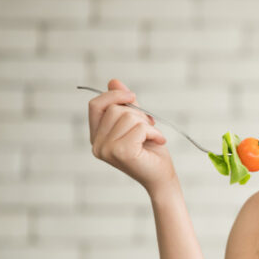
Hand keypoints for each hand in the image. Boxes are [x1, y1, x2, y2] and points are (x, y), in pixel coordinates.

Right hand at [88, 79, 175, 193]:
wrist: (162, 177)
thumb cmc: (150, 151)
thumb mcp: (137, 122)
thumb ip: (124, 104)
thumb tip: (113, 81)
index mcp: (97, 136)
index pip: (95, 105)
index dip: (113, 95)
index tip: (132, 96)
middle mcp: (97, 144)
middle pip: (115, 109)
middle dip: (138, 114)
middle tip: (149, 129)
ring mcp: (106, 149)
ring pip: (128, 117)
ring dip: (148, 124)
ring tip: (152, 138)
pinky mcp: (121, 152)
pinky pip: (139, 128)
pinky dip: (154, 132)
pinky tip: (158, 142)